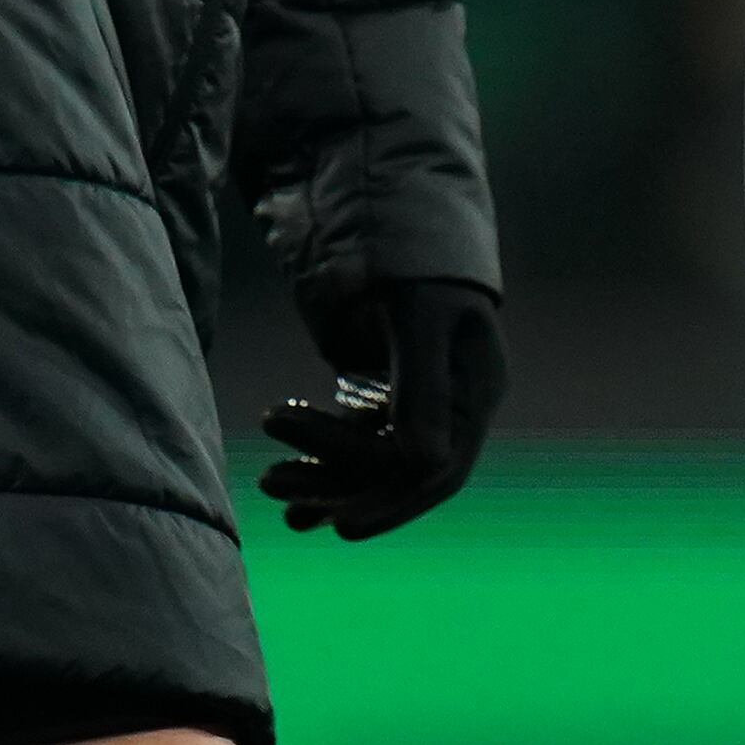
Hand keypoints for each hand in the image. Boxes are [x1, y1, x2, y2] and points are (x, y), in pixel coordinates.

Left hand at [259, 274, 504, 539]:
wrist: (398, 217)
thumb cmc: (415, 261)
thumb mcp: (420, 315)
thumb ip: (423, 386)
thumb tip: (425, 465)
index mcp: (478, 389)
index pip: (440, 469)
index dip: (394, 504)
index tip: (341, 527)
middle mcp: (456, 406)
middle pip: (397, 469)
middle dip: (336, 483)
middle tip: (271, 481)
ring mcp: (423, 404)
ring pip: (371, 461)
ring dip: (320, 477)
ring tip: (266, 481)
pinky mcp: (391, 399)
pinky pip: (358, 444)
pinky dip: (322, 464)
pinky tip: (287, 489)